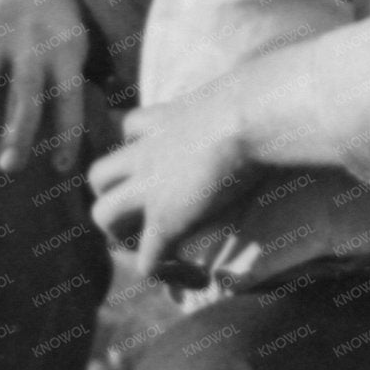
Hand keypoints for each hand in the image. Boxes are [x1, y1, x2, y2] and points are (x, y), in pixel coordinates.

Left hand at [87, 90, 253, 278]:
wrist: (250, 115)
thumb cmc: (257, 98)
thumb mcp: (237, 93)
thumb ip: (239, 97)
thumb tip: (270, 90)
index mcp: (165, 119)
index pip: (130, 127)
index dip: (139, 147)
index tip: (165, 164)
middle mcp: (147, 153)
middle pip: (99, 176)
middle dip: (114, 196)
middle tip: (146, 211)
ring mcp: (150, 189)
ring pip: (103, 216)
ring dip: (123, 235)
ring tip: (156, 246)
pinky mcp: (166, 222)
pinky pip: (148, 262)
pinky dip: (167, 274)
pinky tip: (198, 278)